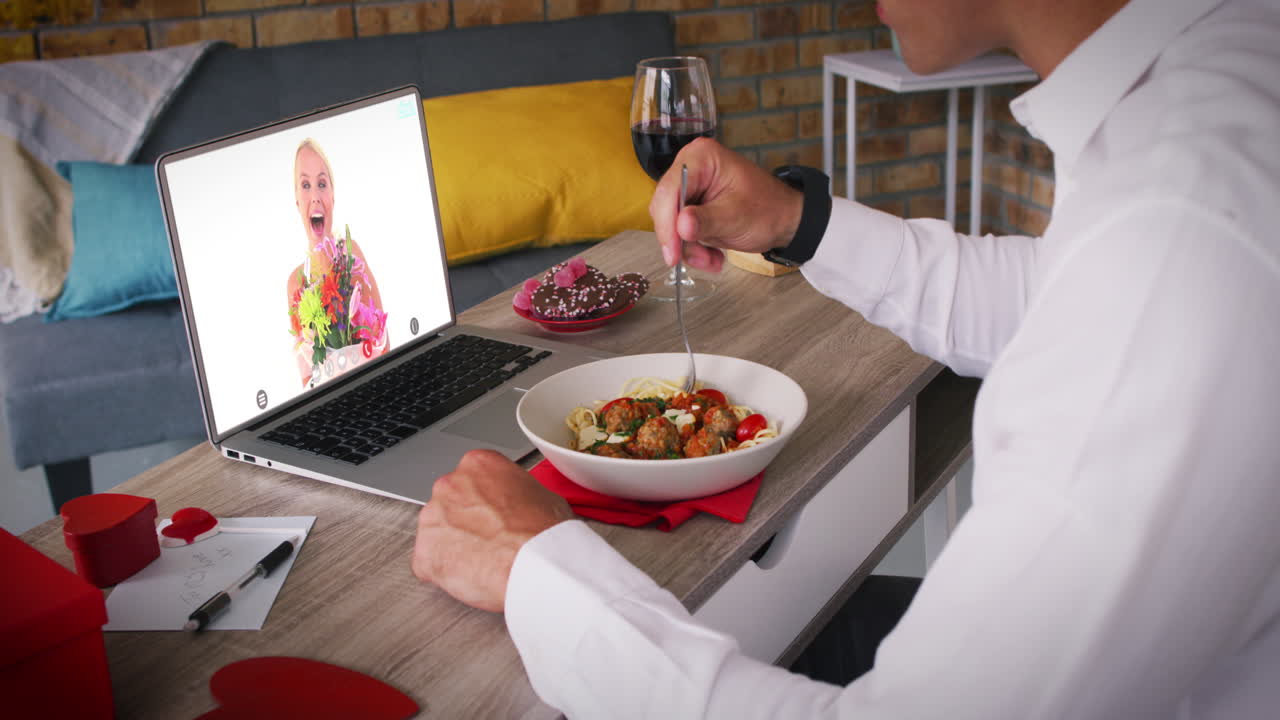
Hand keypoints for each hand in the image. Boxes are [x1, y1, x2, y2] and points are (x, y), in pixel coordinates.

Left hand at [412, 449, 573, 611]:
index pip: (471, 479)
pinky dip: (444, 571)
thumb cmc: (543, 532)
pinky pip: (428, 562)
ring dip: (453, 545)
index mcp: (478, 464)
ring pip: (437, 532)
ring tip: (483, 560)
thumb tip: (518, 504)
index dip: (485, 501)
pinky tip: (469, 574)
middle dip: (465, 521)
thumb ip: (514, 492)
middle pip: (450, 503)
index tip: (493, 514)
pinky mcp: (424, 551)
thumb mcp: (541, 493)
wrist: (536, 563)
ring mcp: (433, 517)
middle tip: (490, 539)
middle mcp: (450, 485)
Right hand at [649, 137, 804, 272]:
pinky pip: (679, 230)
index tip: (672, 252)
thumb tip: (681, 226)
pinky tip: (713, 255)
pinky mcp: (692, 205)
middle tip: (699, 259)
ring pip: (671, 223)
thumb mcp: (736, 217)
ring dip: (689, 247)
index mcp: (701, 157)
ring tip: (713, 259)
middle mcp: (691, 167)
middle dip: (680, 239)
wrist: (784, 220)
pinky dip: (694, 247)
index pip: (669, 190)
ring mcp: (690, 187)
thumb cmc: (768, 209)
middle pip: (665, 207)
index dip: (667, 223)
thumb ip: (705, 221)